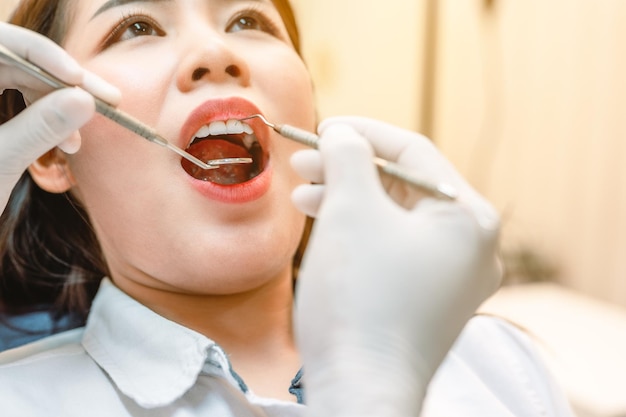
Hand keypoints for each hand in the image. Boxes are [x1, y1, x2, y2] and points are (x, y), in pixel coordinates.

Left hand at [0, 22, 118, 210]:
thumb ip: (40, 127)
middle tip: (107, 99)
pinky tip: (67, 144)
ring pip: (21, 83)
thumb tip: (86, 99)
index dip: (41, 54)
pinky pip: (19, 103)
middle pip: (16, 63)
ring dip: (59, 107)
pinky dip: (47, 121)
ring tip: (79, 140)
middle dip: (63, 84)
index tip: (78, 78)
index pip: (1, 44)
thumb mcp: (0, 162)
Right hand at [291, 116, 501, 416]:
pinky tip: (324, 224)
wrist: (360, 388)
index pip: (414, 153)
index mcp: (469, 218)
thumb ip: (349, 156)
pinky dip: (361, 232)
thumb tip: (343, 132)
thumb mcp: (352, 210)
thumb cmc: (359, 295)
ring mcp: (452, 277)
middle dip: (349, 169)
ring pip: (395, 218)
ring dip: (349, 199)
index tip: (323, 127)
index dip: (364, 133)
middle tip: (305, 161)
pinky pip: (394, 249)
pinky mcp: (428, 300)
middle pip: (403, 186)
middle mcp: (472, 246)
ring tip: (303, 193)